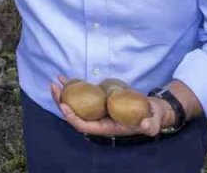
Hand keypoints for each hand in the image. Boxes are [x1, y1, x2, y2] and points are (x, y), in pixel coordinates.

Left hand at [48, 76, 172, 137]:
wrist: (151, 110)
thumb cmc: (151, 118)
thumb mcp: (152, 123)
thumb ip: (150, 126)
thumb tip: (145, 125)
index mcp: (106, 128)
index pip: (84, 126)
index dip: (73, 117)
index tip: (64, 106)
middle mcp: (98, 120)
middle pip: (74, 114)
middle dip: (62, 102)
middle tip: (53, 88)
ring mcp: (96, 110)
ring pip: (75, 103)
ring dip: (64, 93)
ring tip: (54, 81)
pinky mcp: (99, 99)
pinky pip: (82, 94)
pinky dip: (73, 86)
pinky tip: (64, 77)